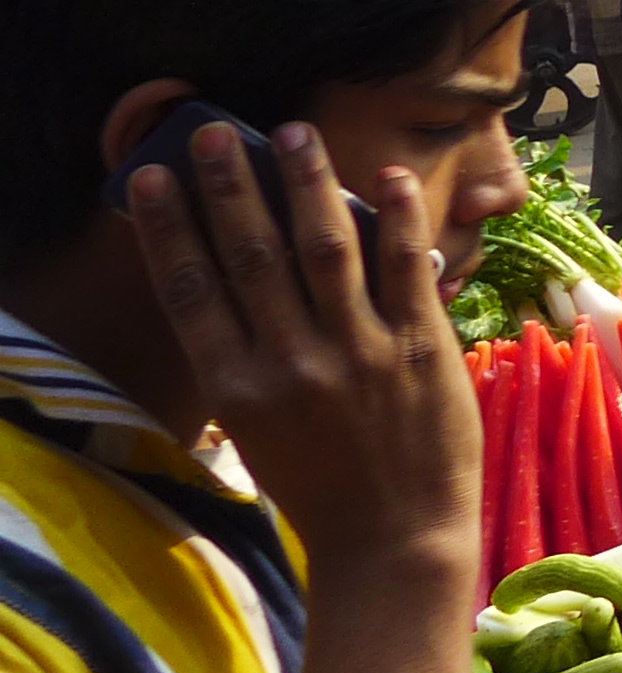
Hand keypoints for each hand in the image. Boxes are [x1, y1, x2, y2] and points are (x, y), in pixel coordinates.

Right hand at [130, 118, 472, 577]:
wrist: (393, 541)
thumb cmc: (319, 483)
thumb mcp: (256, 429)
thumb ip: (247, 358)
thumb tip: (239, 277)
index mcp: (238, 388)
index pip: (191, 290)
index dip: (167, 228)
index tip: (149, 177)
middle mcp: (291, 363)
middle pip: (251, 255)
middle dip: (229, 186)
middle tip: (213, 131)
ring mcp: (360, 352)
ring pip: (325, 247)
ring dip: (306, 182)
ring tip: (292, 131)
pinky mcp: (421, 348)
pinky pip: (405, 268)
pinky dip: (395, 218)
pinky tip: (383, 175)